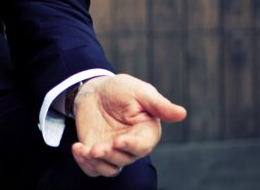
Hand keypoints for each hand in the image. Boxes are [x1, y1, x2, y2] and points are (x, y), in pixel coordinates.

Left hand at [70, 74, 186, 177]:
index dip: (131, 146)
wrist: (95, 90)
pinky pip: (92, 168)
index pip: (143, 145)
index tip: (119, 140)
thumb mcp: (139, 91)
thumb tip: (182, 113)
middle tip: (97, 148)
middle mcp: (130, 145)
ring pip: (109, 169)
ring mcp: (113, 151)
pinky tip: (77, 149)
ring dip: (97, 163)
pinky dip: (84, 164)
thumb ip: (158, 104)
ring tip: (85, 150)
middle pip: (124, 159)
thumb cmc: (121, 89)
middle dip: (111, 155)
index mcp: (145, 132)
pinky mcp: (96, 153)